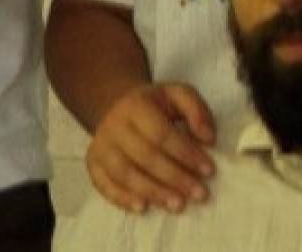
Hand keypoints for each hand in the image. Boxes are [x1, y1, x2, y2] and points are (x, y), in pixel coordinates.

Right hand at [84, 81, 216, 213]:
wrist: (116, 106)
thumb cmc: (154, 106)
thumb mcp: (178, 95)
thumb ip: (197, 111)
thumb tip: (208, 138)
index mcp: (136, 106)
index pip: (161, 134)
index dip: (186, 154)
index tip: (209, 170)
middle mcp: (114, 125)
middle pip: (144, 156)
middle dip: (175, 178)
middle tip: (200, 194)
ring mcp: (101, 145)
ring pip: (124, 173)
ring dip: (153, 192)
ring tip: (178, 205)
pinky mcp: (93, 162)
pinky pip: (103, 183)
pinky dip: (121, 198)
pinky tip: (143, 207)